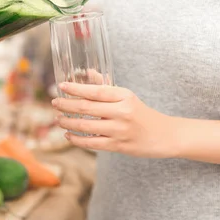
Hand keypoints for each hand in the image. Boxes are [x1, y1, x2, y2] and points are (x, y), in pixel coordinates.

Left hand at [52, 82, 180, 157]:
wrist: (164, 135)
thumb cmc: (142, 114)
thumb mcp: (127, 96)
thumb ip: (106, 87)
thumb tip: (88, 73)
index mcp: (124, 96)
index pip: (96, 90)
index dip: (76, 88)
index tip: (61, 86)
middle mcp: (122, 112)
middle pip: (87, 107)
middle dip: (67, 105)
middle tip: (55, 103)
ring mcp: (120, 130)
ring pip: (86, 126)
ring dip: (68, 122)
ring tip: (59, 119)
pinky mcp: (119, 146)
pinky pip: (92, 143)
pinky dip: (77, 139)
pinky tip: (69, 135)